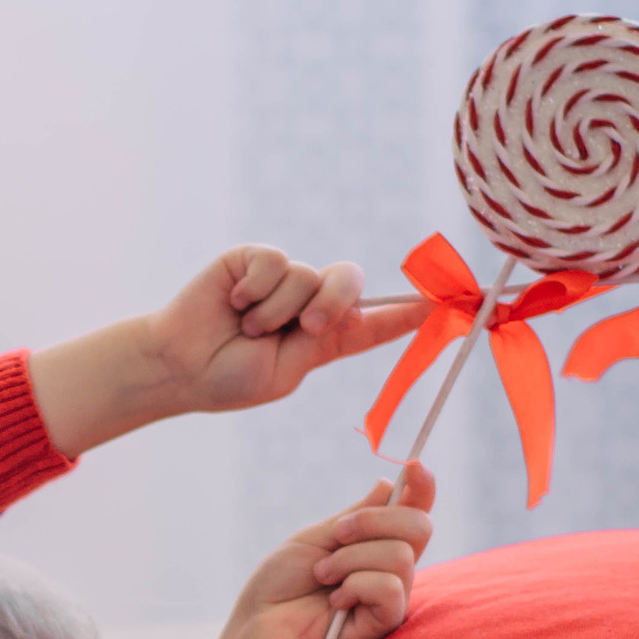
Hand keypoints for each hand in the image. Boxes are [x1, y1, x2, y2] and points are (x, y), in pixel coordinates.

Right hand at [146, 246, 429, 416]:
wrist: (179, 367)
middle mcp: (311, 302)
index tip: (458, 303)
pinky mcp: (254, 260)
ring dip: (276, 310)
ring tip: (246, 329)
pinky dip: (255, 289)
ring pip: (307, 275)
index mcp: (328, 336)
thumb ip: (327, 341)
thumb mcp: (289, 370)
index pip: (381, 319)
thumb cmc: (230, 379)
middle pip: (348, 281)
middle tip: (303, 329)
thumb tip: (363, 311)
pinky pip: (274, 260)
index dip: (415, 311)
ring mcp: (283, 278)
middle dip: (331, 303)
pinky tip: (233, 305)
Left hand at [230, 462, 438, 638]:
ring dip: (350, 559)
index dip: (422, 486)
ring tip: (323, 577)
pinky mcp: (385, 624)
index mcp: (374, 545)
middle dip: (374, 520)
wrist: (259, 628)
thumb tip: (390, 485)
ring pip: (399, 555)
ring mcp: (391, 597)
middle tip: (337, 535)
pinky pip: (389, 587)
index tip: (413, 465)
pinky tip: (334, 603)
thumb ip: (357, 516)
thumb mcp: (316, 538)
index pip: (413, 512)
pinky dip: (356, 586)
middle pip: (419, 526)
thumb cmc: (279, 587)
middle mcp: (390, 569)